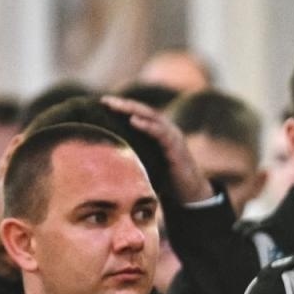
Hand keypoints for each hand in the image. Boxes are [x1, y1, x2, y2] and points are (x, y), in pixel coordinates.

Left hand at [99, 94, 215, 203]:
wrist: (190, 193)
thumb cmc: (167, 179)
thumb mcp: (148, 162)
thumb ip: (135, 153)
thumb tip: (107, 155)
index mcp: (160, 131)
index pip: (140, 113)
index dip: (123, 106)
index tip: (102, 102)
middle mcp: (167, 130)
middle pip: (144, 110)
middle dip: (124, 104)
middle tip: (105, 100)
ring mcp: (173, 137)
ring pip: (152, 117)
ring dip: (132, 110)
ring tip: (115, 106)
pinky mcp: (176, 147)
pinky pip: (160, 132)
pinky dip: (146, 125)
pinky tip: (133, 120)